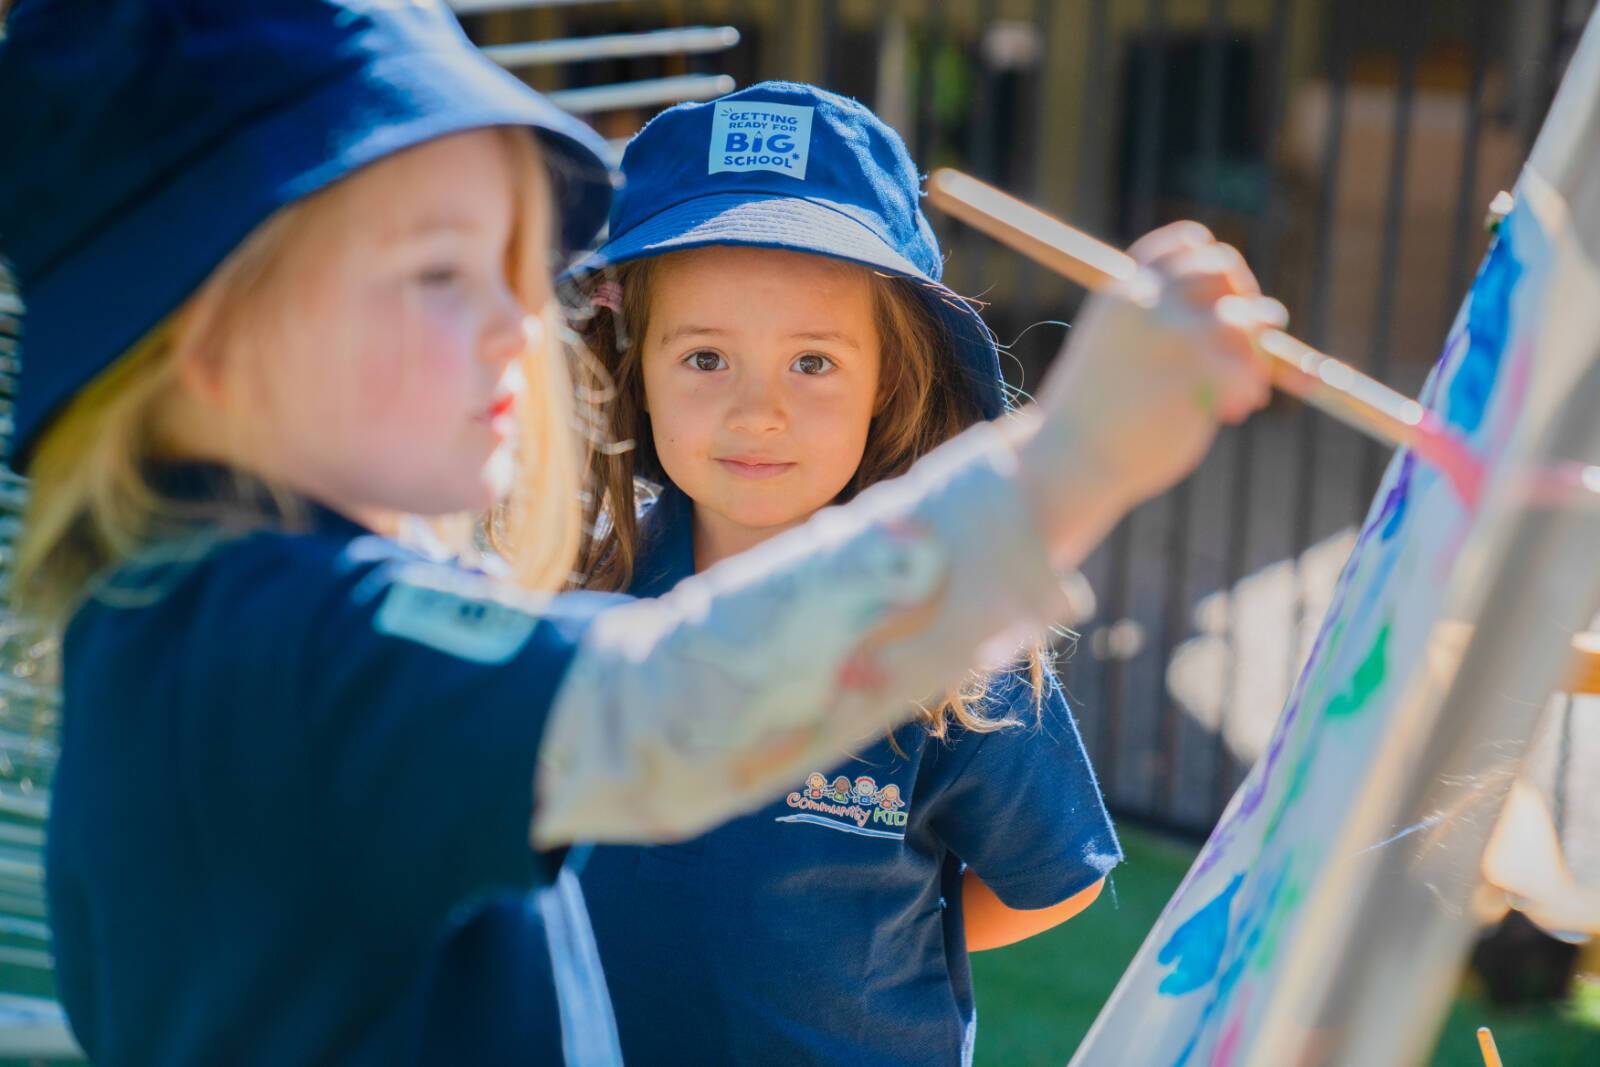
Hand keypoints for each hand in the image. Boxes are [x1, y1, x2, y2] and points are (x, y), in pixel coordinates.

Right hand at [1009, 221, 1283, 569]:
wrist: (1068, 459)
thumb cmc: (1092, 416)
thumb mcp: (1116, 352)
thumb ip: (1163, 326)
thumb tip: (1252, 316)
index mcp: (1122, 291)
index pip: (1184, 244)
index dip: (1215, 268)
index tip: (1223, 298)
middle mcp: (1150, 301)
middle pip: (1222, 266)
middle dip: (1244, 298)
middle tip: (1246, 340)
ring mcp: (1177, 333)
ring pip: (1247, 317)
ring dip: (1254, 352)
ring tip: (1240, 391)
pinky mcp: (1199, 372)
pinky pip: (1248, 367)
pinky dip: (1249, 387)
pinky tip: (1231, 413)